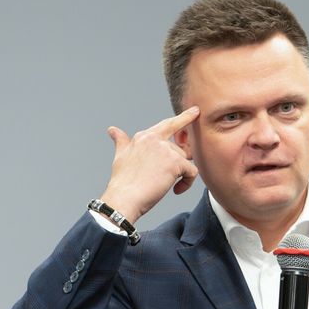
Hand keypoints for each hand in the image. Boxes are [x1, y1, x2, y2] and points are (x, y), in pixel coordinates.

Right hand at [99, 106, 199, 223]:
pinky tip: (176, 190)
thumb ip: (121, 141)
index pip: (168, 124)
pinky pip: (192, 171)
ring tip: (167, 185)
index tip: (196, 111)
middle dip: (180, 161)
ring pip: (186, 160)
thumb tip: (112, 130)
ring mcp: (166, 150)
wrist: (124, 198)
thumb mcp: (120, 156)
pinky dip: (188, 182)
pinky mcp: (175, 162)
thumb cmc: (122, 181)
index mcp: (144, 136)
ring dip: (181, 175)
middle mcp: (155, 139)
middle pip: (180, 148)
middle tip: (171, 174)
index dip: (184, 118)